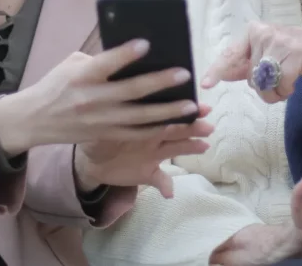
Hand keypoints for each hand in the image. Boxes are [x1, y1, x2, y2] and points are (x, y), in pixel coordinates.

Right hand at [0, 39, 205, 154]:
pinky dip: (157, 129)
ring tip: (191, 105)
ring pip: (140, 117)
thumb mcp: (72, 65)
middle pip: (131, 91)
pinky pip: (136, 134)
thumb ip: (100, 60)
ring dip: (168, 112)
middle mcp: (92, 99)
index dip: (125, 54)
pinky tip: (176, 123)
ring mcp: (100, 121)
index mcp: (82, 76)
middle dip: (160, 83)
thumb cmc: (56, 85)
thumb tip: (132, 55)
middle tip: (184, 74)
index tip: (147, 44)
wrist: (34, 120)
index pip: (106, 63)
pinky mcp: (105, 135)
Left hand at [75, 104, 214, 197]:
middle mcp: (154, 136)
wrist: (92, 160)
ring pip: (175, 149)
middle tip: (209, 125)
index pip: (166, 113)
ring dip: (190, 148)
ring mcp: (153, 154)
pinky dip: (166, 187)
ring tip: (204, 146)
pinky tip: (170, 193)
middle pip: (177, 129)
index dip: (182, 110)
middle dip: (193, 127)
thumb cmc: (99, 135)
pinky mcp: (148, 173)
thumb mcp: (101, 127)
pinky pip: (161, 180)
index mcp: (144, 122)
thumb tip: (114, 114)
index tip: (199, 107)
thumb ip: (109, 122)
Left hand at [202, 22, 301, 102]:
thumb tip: (222, 73)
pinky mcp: (295, 51)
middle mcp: (264, 32)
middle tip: (280, 81)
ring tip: (288, 83)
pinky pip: (281, 83)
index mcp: (254, 32)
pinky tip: (295, 83)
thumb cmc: (298, 56)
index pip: (231, 54)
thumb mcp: (269, 59)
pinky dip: (287, 90)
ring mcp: (279, 40)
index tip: (205, 84)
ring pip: (264, 82)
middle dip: (264, 87)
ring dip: (276, 92)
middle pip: (251, 76)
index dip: (217, 70)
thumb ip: (246, 65)